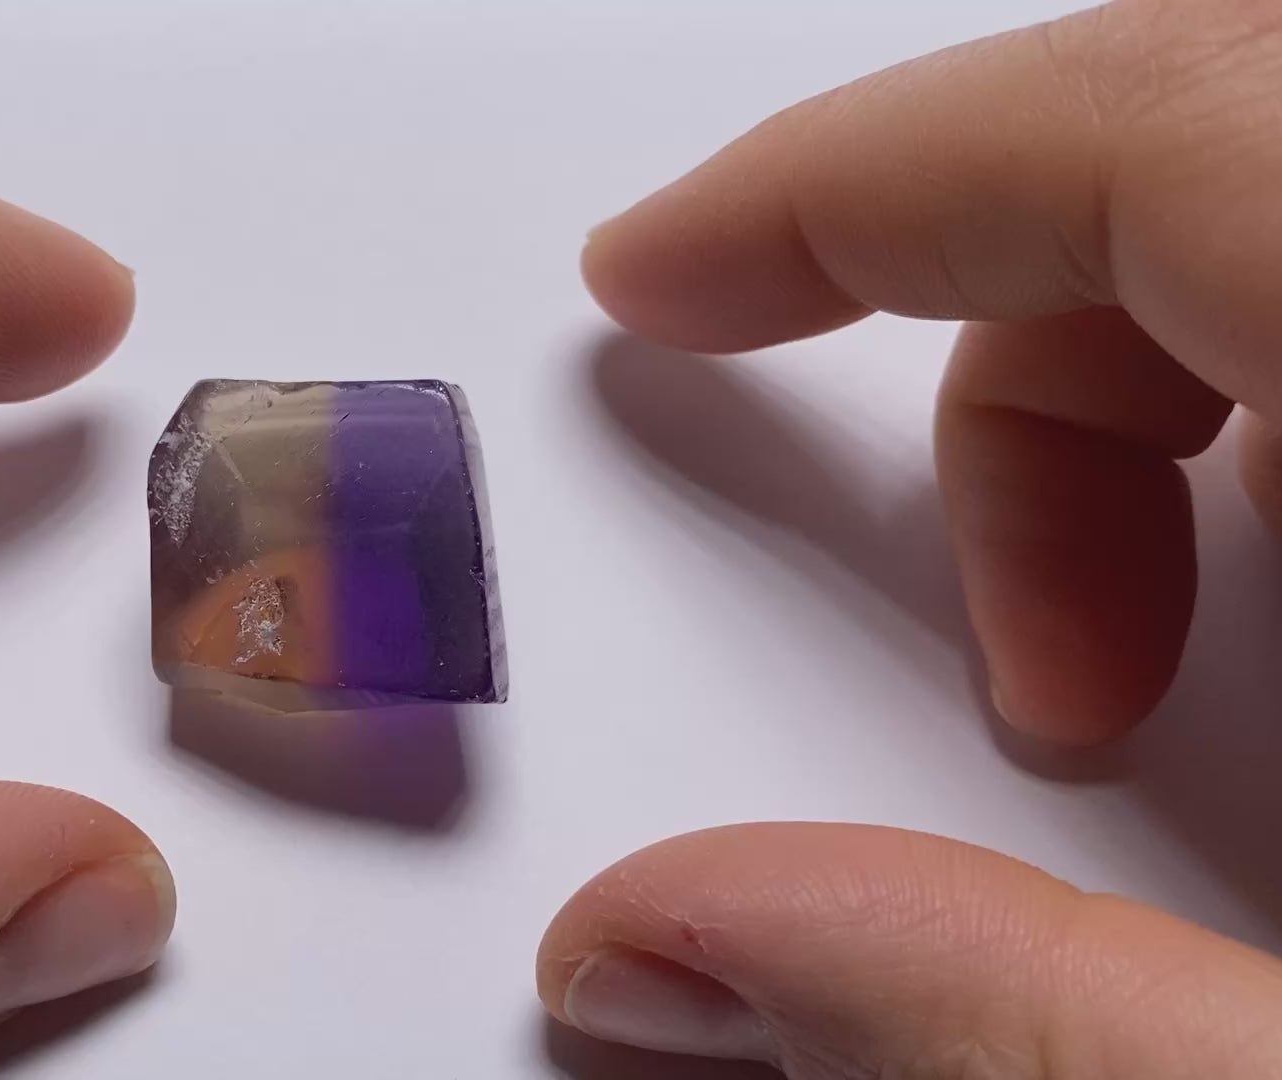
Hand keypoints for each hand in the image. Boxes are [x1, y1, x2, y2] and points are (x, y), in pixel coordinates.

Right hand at [541, 0, 1281, 1073]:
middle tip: (962, 632)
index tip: (666, 272)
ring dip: (1147, 439)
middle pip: (1213, 148)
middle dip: (1012, 371)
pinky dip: (1265, 455)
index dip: (853, 178)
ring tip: (1111, 702)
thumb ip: (1006, 1018)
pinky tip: (1266, 678)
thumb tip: (667, 941)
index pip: (1155, 113)